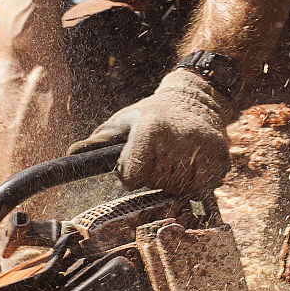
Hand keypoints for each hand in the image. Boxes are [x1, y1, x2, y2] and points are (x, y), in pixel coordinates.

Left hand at [68, 68, 232, 195]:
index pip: (133, 177)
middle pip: (155, 185)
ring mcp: (201, 148)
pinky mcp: (219, 158)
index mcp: (150, 130)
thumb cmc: (152, 114)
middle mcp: (177, 138)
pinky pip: (200, 190)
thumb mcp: (123, 122)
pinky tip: (190, 168)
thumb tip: (71, 155)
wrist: (196, 100)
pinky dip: (193, 186)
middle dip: (152, 178)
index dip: (130, 174)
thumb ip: (99, 142)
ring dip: (172, 183)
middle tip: (157, 158)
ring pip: (178, 191)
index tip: (136, 161)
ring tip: (173, 161)